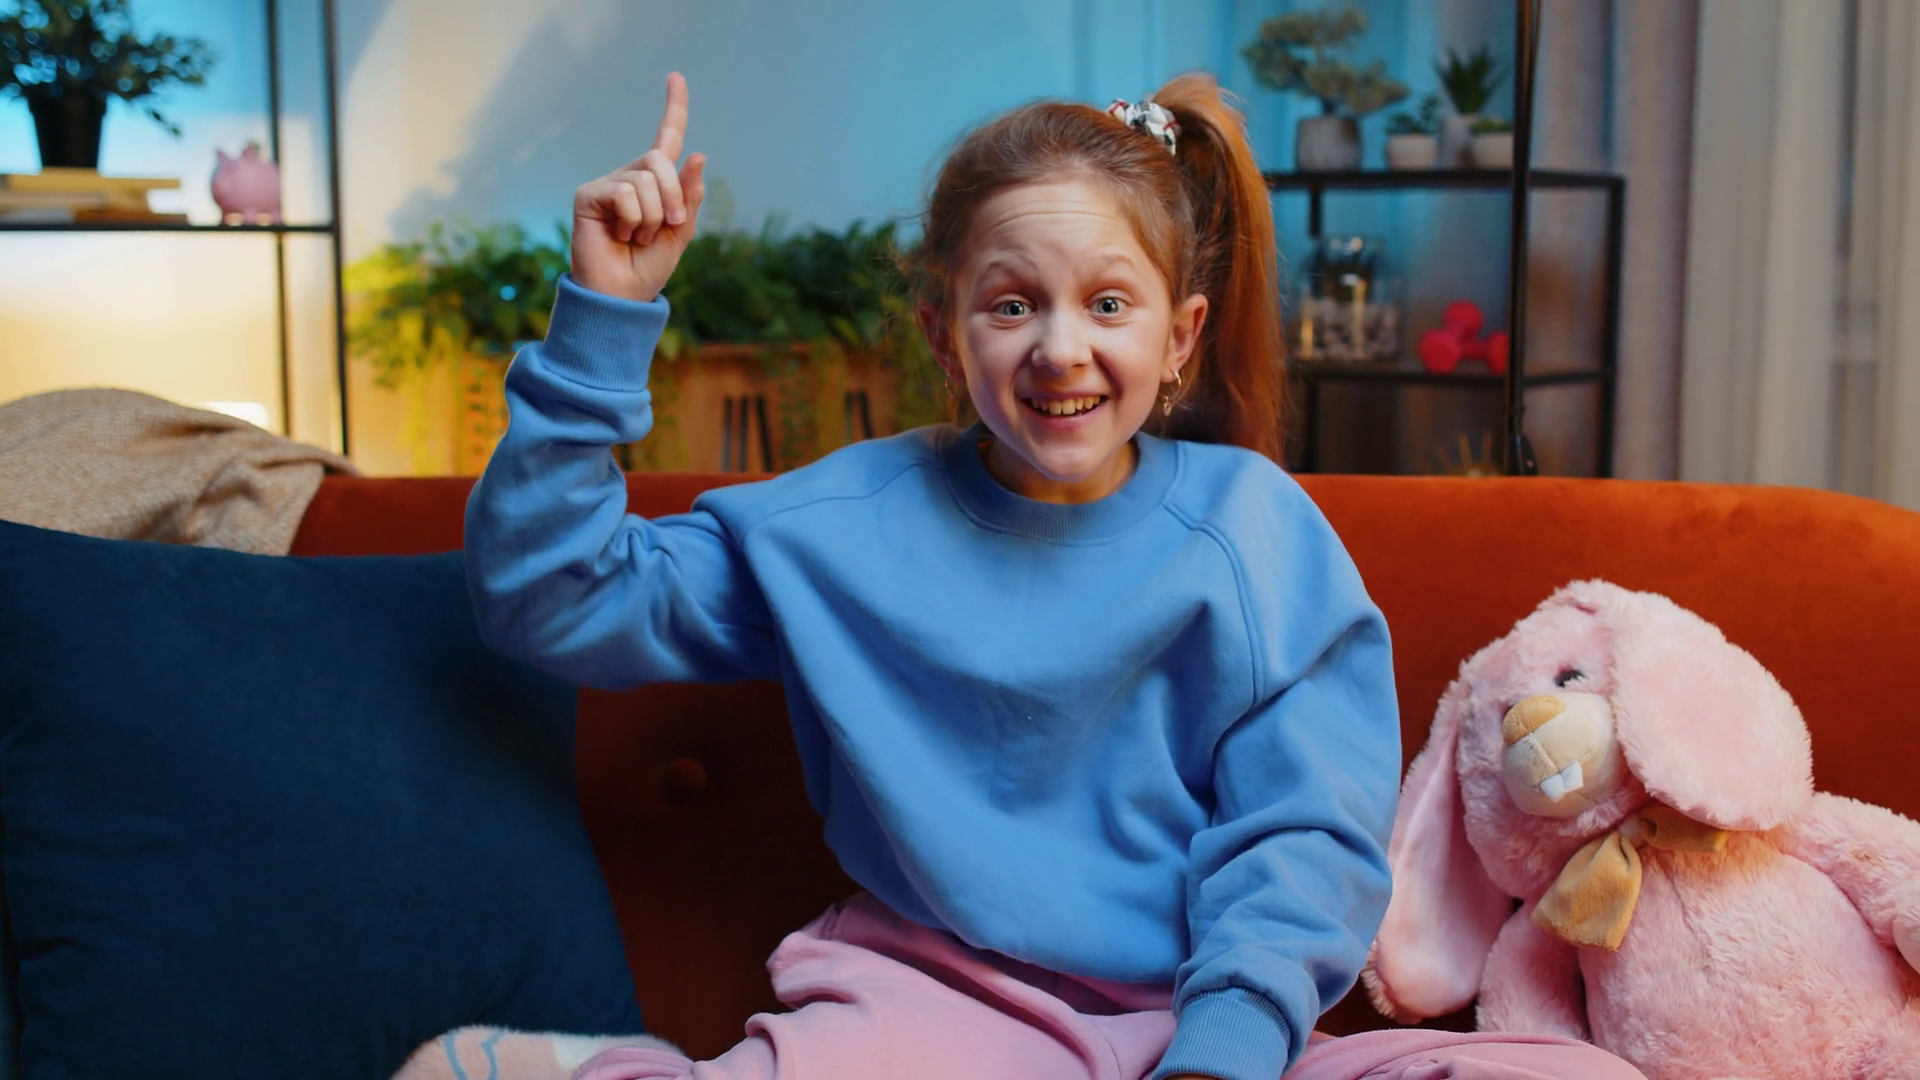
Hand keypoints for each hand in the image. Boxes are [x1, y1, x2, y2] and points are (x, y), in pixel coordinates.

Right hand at [570, 71, 707, 302]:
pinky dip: (633, 220)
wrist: (622, 296)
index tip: (675, 76)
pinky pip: (626, 193)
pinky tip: (619, 234)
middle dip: (674, 197)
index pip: (666, 138)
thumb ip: (689, 196)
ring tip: (636, 237)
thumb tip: (697, 153)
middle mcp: (631, 177)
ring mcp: (609, 183)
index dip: (674, 108)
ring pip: (645, 180)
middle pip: (661, 160)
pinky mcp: (589, 194)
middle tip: (668, 228)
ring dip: (653, 218)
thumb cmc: (649, 267)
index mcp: (656, 184)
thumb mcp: (681, 232)